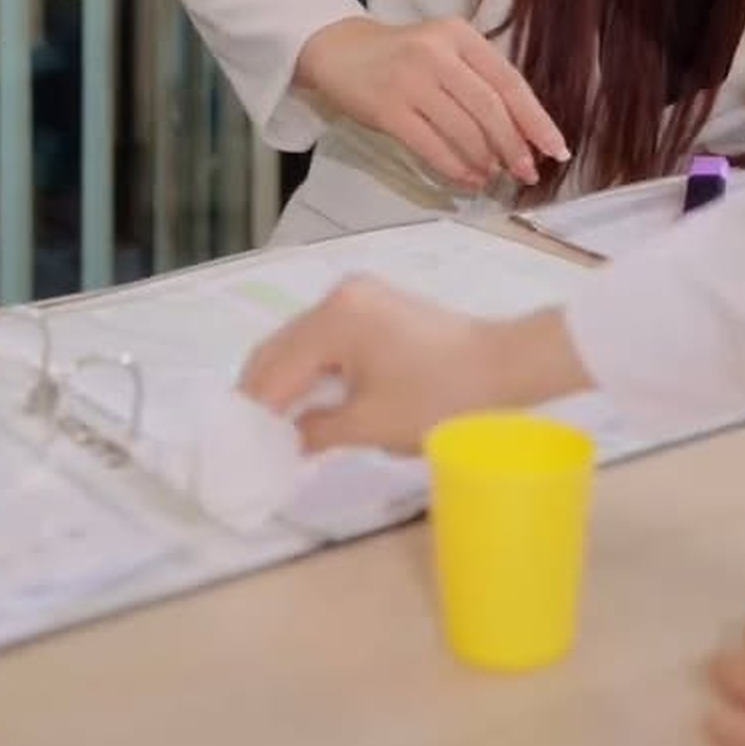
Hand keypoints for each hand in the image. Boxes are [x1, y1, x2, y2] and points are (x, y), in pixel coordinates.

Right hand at [237, 276, 590, 452]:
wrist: (506, 369)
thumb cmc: (439, 398)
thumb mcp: (370, 424)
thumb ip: (316, 431)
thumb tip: (286, 441)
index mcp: (334, 319)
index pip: (274, 369)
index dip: (253, 412)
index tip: (238, 449)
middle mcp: (340, 297)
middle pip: (280, 347)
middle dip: (262, 392)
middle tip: (248, 439)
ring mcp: (361, 297)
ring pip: (302, 342)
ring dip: (287, 381)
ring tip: (275, 426)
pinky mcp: (377, 307)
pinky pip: (327, 338)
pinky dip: (313, 368)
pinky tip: (312, 401)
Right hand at [293, 15, 569, 188]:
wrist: (340, 51)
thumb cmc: (403, 56)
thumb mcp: (445, 52)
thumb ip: (480, 82)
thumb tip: (523, 136)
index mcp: (460, 34)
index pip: (508, 80)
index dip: (536, 119)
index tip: (557, 150)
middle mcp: (437, 52)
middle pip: (490, 107)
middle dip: (514, 146)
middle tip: (527, 173)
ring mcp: (410, 80)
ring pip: (463, 130)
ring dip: (485, 160)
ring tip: (492, 175)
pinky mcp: (387, 109)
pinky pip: (431, 147)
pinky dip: (456, 168)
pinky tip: (467, 179)